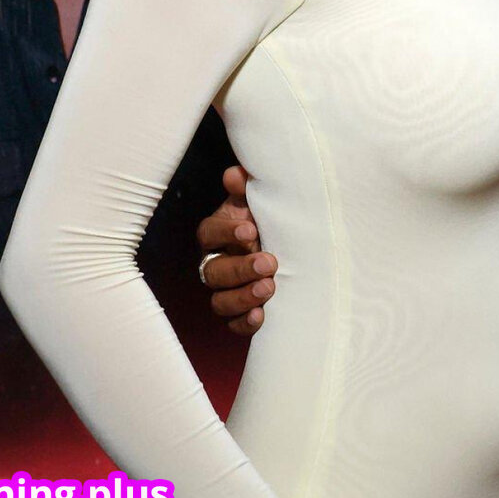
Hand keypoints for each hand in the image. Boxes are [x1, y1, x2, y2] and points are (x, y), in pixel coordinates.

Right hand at [196, 165, 273, 335]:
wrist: (289, 246)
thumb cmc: (269, 220)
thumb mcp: (259, 202)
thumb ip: (247, 189)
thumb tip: (235, 173)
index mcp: (217, 234)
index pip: (208, 233)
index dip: (226, 232)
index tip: (251, 229)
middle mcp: (215, 263)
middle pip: (213, 271)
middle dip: (240, 268)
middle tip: (269, 262)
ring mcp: (225, 291)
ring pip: (220, 300)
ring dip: (242, 296)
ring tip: (269, 288)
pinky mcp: (239, 312)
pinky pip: (232, 323)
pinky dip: (244, 322)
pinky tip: (261, 315)